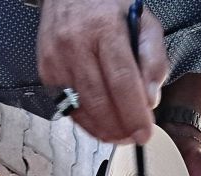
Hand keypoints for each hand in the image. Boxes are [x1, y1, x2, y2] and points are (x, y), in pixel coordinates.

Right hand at [37, 0, 167, 144]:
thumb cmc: (108, 8)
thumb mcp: (143, 22)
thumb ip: (154, 59)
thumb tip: (151, 100)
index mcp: (104, 28)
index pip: (122, 80)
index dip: (133, 113)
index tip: (145, 133)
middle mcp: (75, 44)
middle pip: (99, 99)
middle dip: (119, 126)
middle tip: (134, 138)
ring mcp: (56, 60)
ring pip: (82, 108)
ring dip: (103, 129)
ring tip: (121, 136)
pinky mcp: (46, 72)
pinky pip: (68, 106)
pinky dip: (87, 122)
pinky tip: (102, 125)